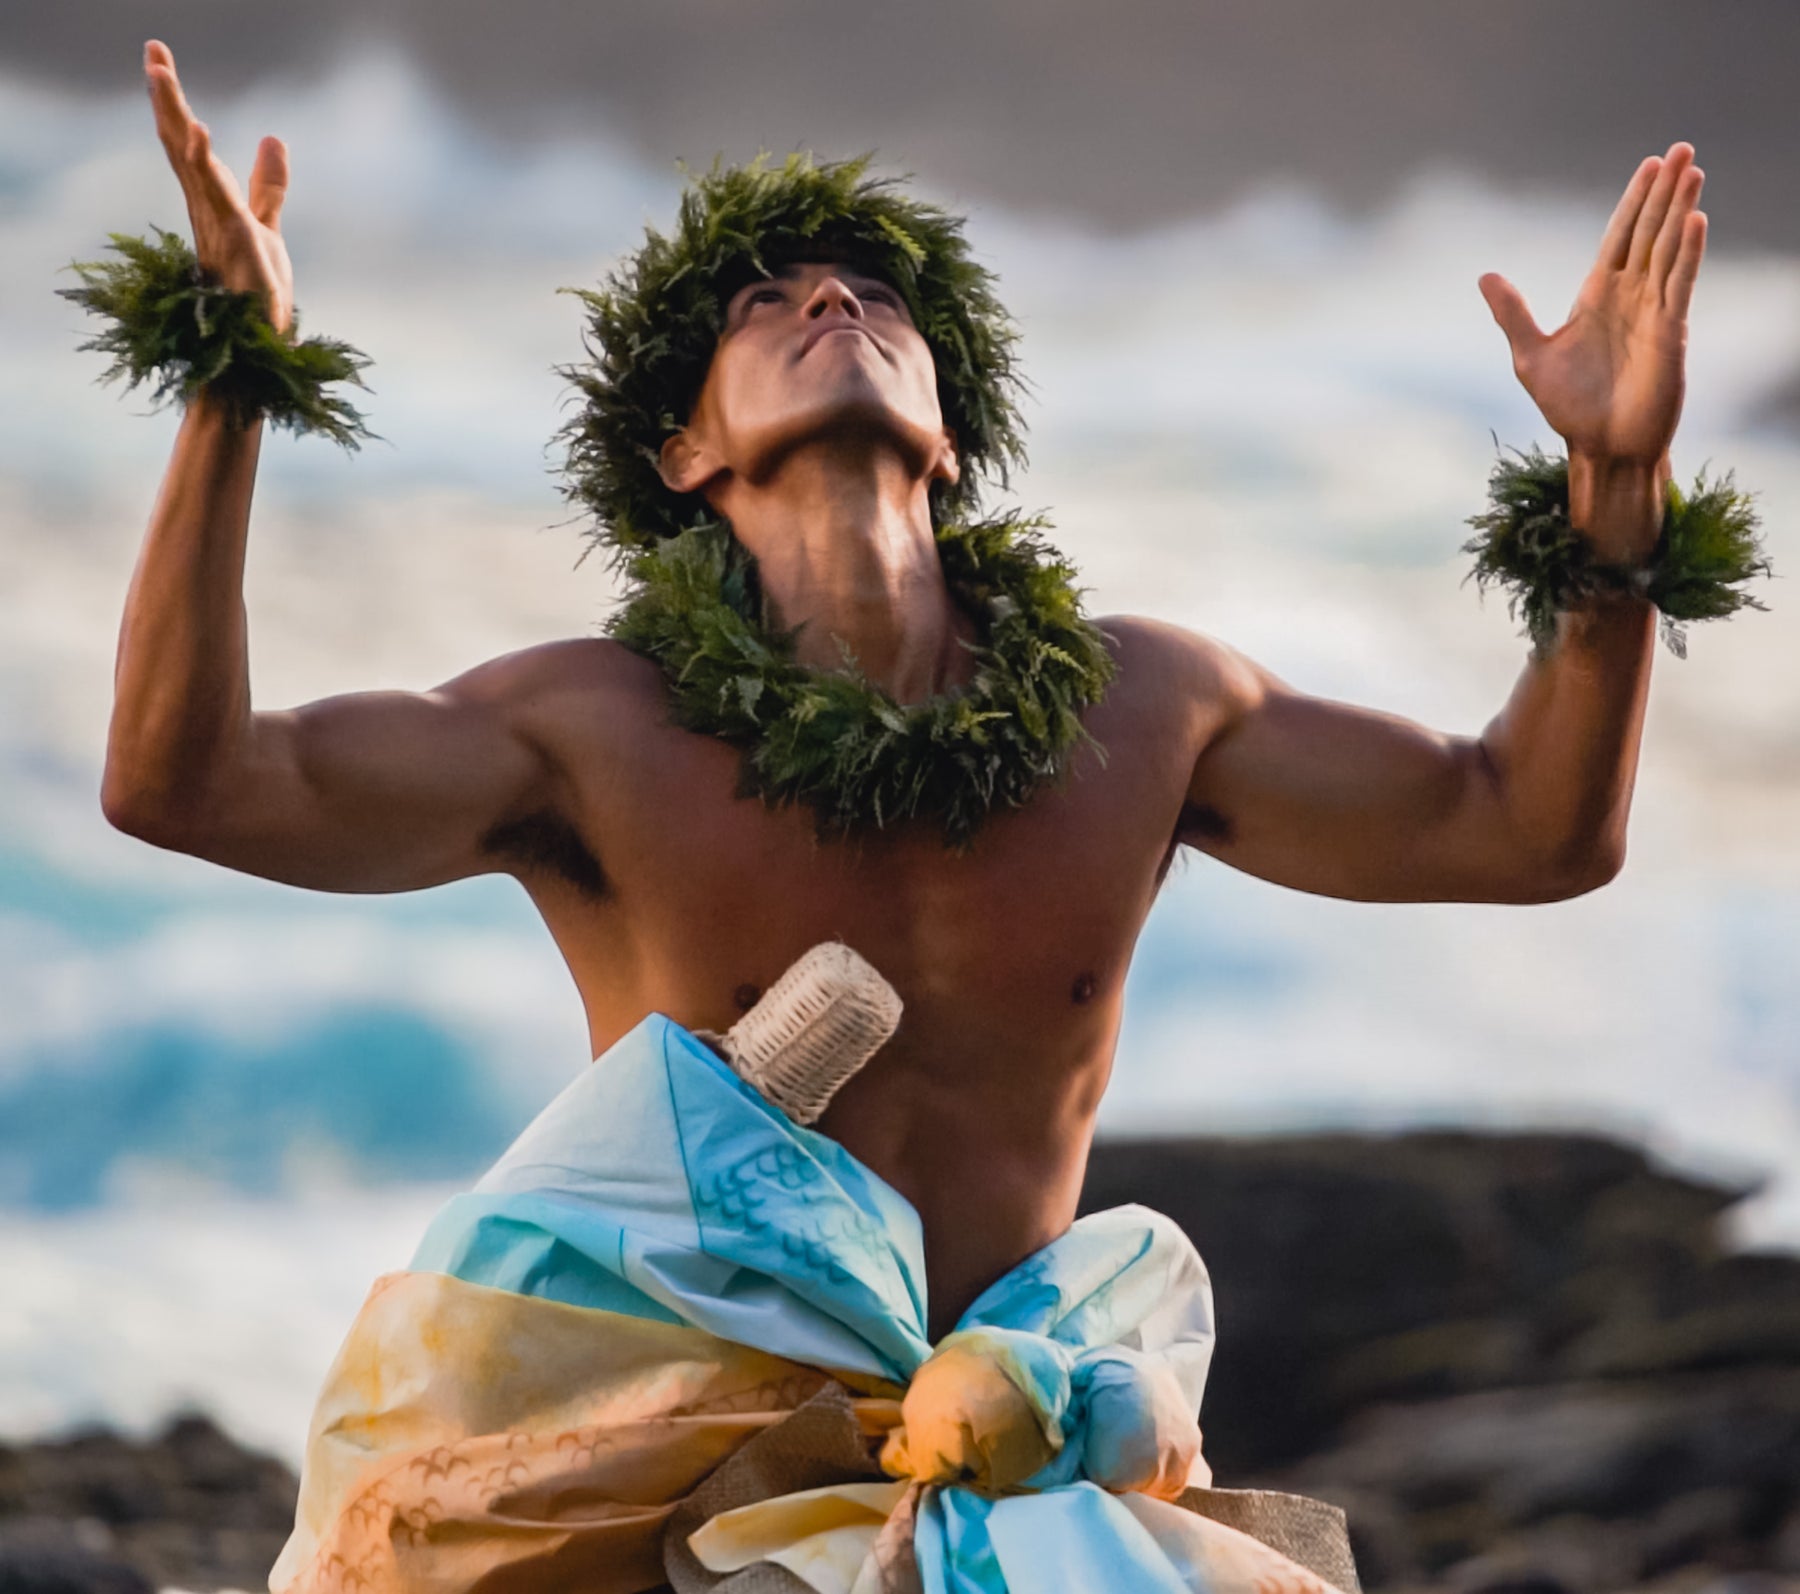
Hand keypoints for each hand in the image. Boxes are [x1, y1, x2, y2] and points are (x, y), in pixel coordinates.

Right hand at [144, 39, 293, 335]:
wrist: (258, 346)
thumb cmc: (256, 294)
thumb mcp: (266, 225)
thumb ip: (266, 184)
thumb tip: (272, 137)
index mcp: (210, 202)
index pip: (186, 143)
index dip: (173, 103)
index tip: (158, 60)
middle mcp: (205, 209)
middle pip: (179, 143)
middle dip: (166, 97)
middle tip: (152, 50)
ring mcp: (216, 223)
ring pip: (189, 161)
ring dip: (176, 117)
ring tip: (161, 74)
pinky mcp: (234, 240)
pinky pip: (216, 195)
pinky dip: (204, 162)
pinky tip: (198, 131)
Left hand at [1479, 142, 1706, 466]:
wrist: (1600, 446)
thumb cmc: (1569, 407)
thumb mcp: (1531, 356)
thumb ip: (1513, 314)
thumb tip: (1485, 275)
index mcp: (1597, 296)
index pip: (1620, 236)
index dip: (1634, 200)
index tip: (1649, 165)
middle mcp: (1631, 296)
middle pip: (1650, 231)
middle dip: (1664, 191)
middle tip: (1682, 148)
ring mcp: (1653, 312)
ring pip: (1669, 249)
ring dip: (1680, 211)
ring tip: (1692, 171)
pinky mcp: (1670, 333)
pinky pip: (1679, 285)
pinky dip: (1687, 254)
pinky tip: (1694, 223)